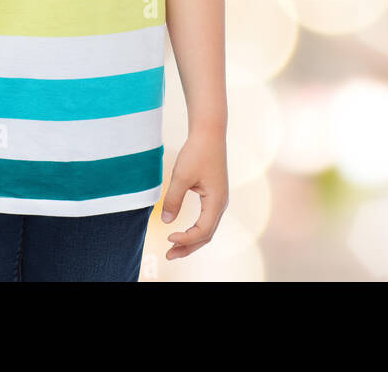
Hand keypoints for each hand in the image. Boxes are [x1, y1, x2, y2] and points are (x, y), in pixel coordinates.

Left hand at [159, 129, 227, 260]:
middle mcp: (221, 204)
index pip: (202, 231)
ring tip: (173, 248)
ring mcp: (219, 199)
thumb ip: (173, 200)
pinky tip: (182, 231)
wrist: (209, 133)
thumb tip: (166, 221)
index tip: (167, 236)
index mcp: (216, 202)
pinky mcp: (214, 194)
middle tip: (168, 255)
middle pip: (206, 235)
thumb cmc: (197, 152)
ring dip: (191, 240)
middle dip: (188, 247)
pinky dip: (194, 229)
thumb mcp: (181, 176)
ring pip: (207, 228)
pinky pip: (206, 219)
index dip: (185, 238)